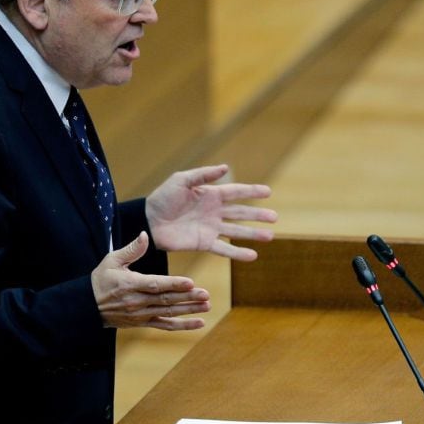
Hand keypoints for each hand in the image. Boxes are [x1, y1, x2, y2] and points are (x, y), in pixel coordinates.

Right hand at [91, 233, 208, 329]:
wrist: (87, 307)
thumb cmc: (101, 280)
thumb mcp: (111, 260)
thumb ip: (132, 249)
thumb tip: (145, 234)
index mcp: (130, 284)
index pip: (155, 284)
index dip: (173, 284)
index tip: (190, 282)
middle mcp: (137, 301)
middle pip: (165, 299)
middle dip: (187, 297)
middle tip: (205, 294)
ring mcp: (141, 314)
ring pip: (168, 313)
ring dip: (189, 310)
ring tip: (207, 306)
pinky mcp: (143, 323)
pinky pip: (165, 325)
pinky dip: (182, 325)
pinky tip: (200, 323)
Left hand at [146, 164, 277, 261]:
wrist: (148, 220)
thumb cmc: (163, 197)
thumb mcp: (182, 180)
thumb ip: (204, 175)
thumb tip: (226, 168)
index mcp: (211, 195)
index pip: (236, 192)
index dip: (252, 192)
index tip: (268, 192)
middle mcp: (214, 212)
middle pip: (241, 213)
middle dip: (258, 215)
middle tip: (275, 217)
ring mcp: (211, 228)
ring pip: (237, 231)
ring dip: (253, 234)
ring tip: (270, 236)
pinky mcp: (204, 243)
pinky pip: (224, 249)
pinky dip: (238, 253)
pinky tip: (252, 256)